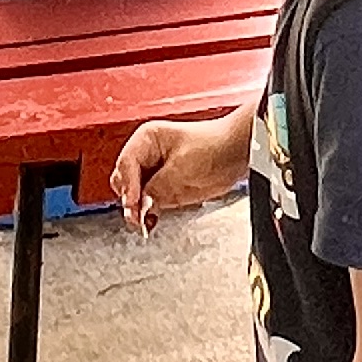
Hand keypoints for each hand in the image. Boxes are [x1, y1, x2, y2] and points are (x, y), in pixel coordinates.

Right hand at [112, 106, 254, 233]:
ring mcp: (156, 169)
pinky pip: (149, 200)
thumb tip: (142, 206)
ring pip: (134, 192)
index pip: (126, 165)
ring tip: (142, 221)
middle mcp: (148, 153)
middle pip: (124, 180)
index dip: (128, 188)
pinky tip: (150, 221)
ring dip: (137, 207)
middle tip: (136, 217)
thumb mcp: (182, 170)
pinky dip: (147, 210)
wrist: (237, 152)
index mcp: (147, 139)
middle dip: (129, 199)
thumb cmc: (215, 148)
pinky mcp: (166, 184)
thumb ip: (158, 189)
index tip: (133, 207)